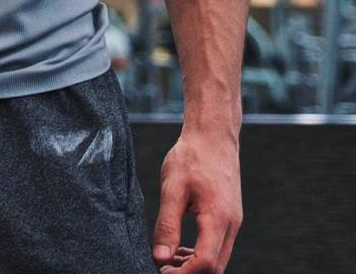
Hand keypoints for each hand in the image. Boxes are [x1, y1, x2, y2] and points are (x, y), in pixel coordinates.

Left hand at [151, 127, 242, 273]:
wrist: (212, 135)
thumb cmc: (191, 156)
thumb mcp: (172, 187)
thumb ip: (167, 224)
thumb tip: (160, 256)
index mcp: (218, 217)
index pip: (206, 262)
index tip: (162, 272)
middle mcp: (231, 224)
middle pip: (216, 267)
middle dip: (190, 273)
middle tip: (163, 269)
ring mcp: (233, 221)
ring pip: (218, 258)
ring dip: (195, 265)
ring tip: (167, 259)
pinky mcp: (230, 217)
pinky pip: (218, 245)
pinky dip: (200, 253)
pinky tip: (180, 247)